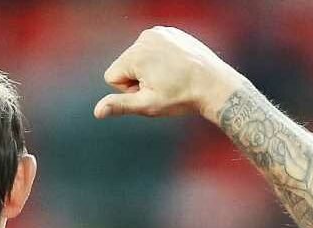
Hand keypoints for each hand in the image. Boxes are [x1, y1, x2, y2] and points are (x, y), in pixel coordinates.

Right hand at [94, 27, 245, 122]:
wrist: (215, 85)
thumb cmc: (182, 97)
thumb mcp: (148, 105)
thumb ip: (119, 105)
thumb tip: (97, 112)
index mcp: (136, 53)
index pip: (112, 76)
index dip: (128, 90)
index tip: (150, 91)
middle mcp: (146, 37)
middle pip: (125, 65)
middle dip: (138, 79)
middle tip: (163, 85)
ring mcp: (161, 32)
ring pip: (139, 57)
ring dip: (149, 70)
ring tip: (171, 77)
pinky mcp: (171, 32)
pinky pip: (154, 49)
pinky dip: (161, 60)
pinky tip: (176, 68)